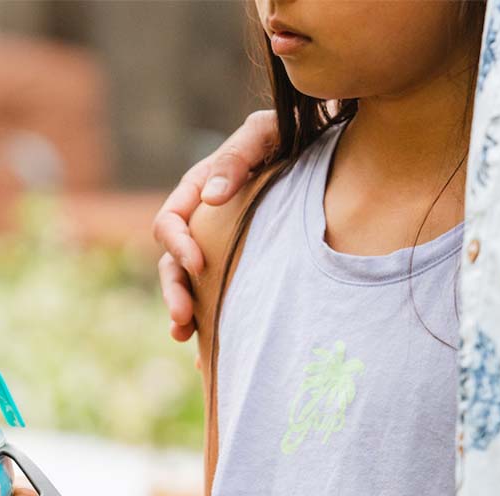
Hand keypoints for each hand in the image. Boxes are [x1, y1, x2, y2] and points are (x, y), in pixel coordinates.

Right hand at [153, 109, 278, 341]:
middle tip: (182, 320)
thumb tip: (211, 197)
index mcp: (199, 193)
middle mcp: (203, 227)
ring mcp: (220, 252)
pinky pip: (221, 302)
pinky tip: (210, 356)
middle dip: (174, 292)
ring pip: (193, 288)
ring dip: (185, 314)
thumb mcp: (264, 134)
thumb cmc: (292, 136)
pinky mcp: (240, 272)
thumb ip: (238, 158)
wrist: (328, 152)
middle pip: (174, 264)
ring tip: (185, 337)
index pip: (172, 221)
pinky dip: (214, 328)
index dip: (178, 244)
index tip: (198, 263)